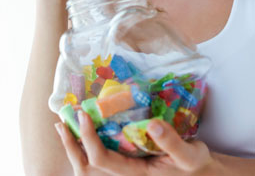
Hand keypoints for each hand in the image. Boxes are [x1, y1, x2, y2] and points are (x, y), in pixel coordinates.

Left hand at [55, 111, 220, 175]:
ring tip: (65, 127)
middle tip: (62, 122)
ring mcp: (125, 170)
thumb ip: (172, 142)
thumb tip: (153, 123)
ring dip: (75, 146)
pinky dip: (87, 144)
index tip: (83, 115)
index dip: (89, 138)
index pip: (102, 159)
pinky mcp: (127, 163)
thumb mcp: (189, 155)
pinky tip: (86, 131)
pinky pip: (101, 157)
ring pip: (90, 165)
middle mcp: (125, 175)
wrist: (198, 175)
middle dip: (72, 145)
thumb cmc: (194, 166)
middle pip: (88, 166)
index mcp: (136, 175)